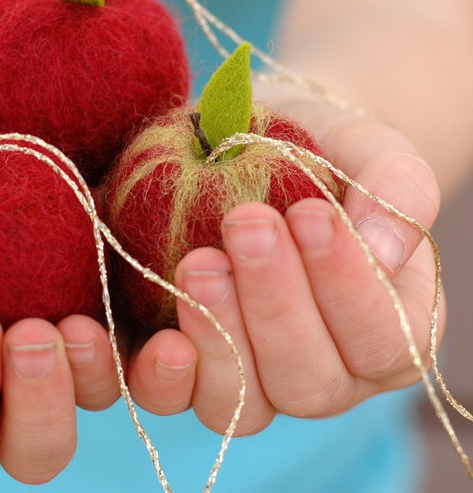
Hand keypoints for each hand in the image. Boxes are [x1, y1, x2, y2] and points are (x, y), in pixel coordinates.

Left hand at [123, 99, 441, 435]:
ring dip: (217, 336)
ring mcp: (251, 376)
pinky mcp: (187, 366)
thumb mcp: (369, 150)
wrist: (253, 148)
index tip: (309, 213)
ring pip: (240, 403)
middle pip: (307, 382)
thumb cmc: (321, 155)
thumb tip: (384, 249)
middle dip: (274, 302)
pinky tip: (155, 341)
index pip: (381, 338)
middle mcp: (323, 370)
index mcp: (386, 329)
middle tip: (246, 224)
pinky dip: (159, 377)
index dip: (346, 285)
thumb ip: (396, 189)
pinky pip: (169, 397)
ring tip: (198, 264)